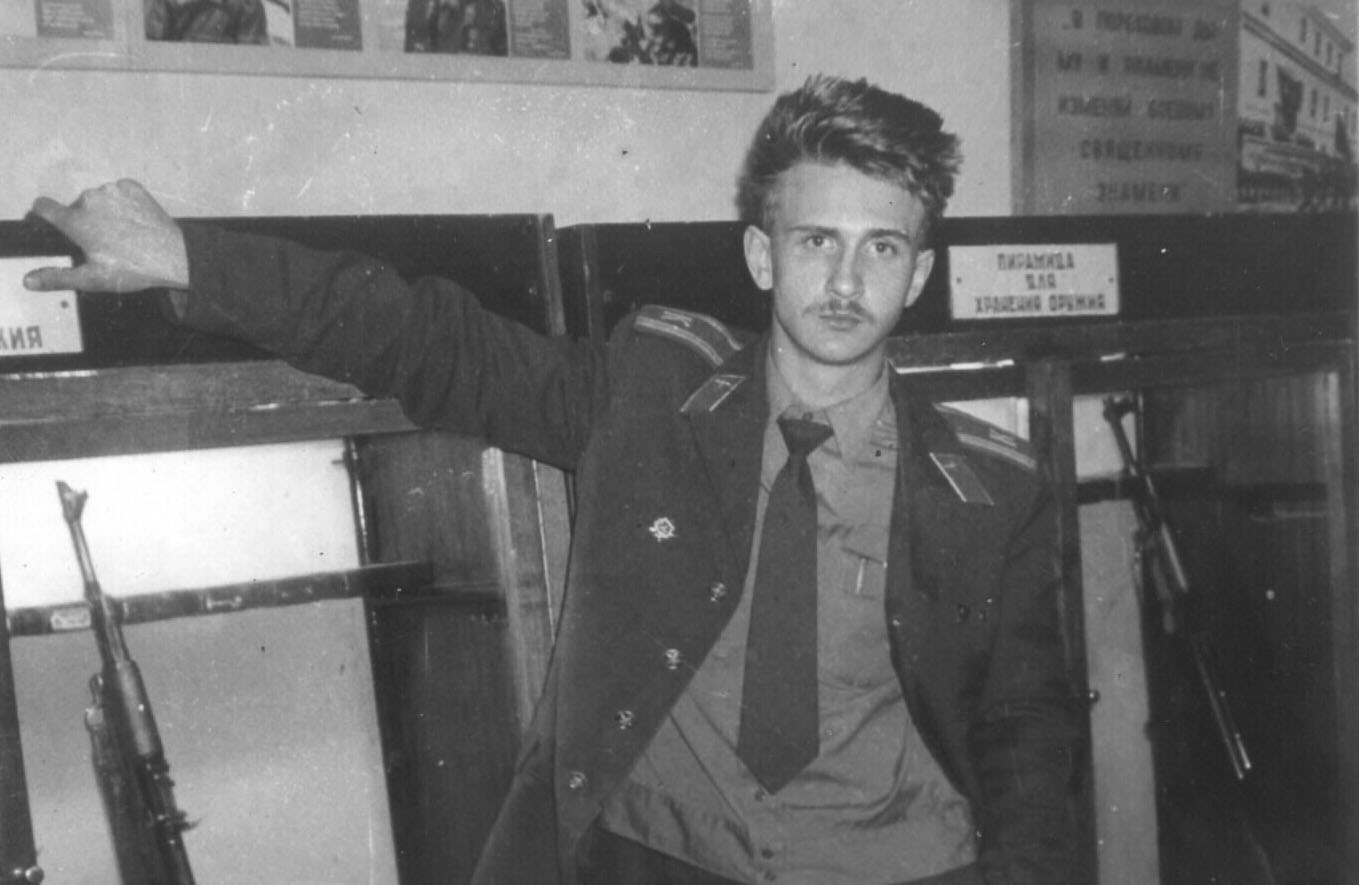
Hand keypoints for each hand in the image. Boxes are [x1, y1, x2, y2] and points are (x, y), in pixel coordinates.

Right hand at [23, 180, 189, 293]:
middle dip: (83, 221)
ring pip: (98, 199)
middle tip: (103, 243)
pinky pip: (119, 192)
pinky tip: (134, 222)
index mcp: (75, 221)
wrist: (174, 256)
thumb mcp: (92, 279)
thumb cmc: (133, 269)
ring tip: (122, 234)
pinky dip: (123, 203)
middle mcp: (90, 200)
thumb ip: (57, 277)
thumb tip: (29, 280)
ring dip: (104, 212)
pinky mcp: (132, 187)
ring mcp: (112, 190)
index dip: (43, 214)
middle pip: (76, 207)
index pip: (44, 207)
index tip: (48, 221)